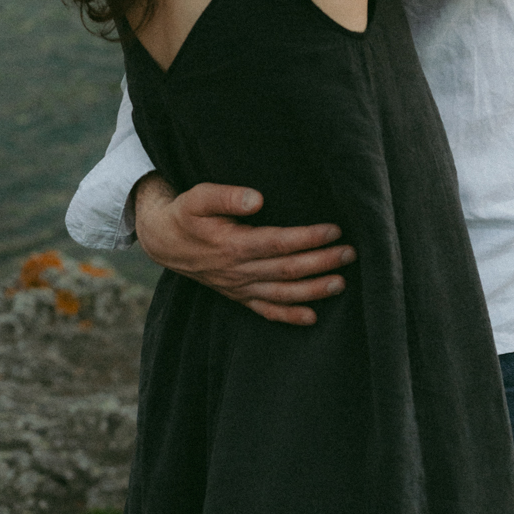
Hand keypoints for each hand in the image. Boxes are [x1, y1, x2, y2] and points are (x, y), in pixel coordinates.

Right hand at [134, 173, 355, 325]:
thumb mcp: (197, 196)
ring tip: (341, 282)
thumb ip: (226, 195)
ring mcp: (239, 287)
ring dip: (314, 290)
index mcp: (233, 245)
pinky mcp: (237, 295)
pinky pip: (266, 311)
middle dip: (322, 262)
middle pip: (287, 270)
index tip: (334, 230)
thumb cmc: (185, 213)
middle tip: (350, 253)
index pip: (279, 243)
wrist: (163, 241)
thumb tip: (257, 198)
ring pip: (282, 294)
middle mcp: (239, 271)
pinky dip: (290, 316)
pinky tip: (312, 317)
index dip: (308, 238)